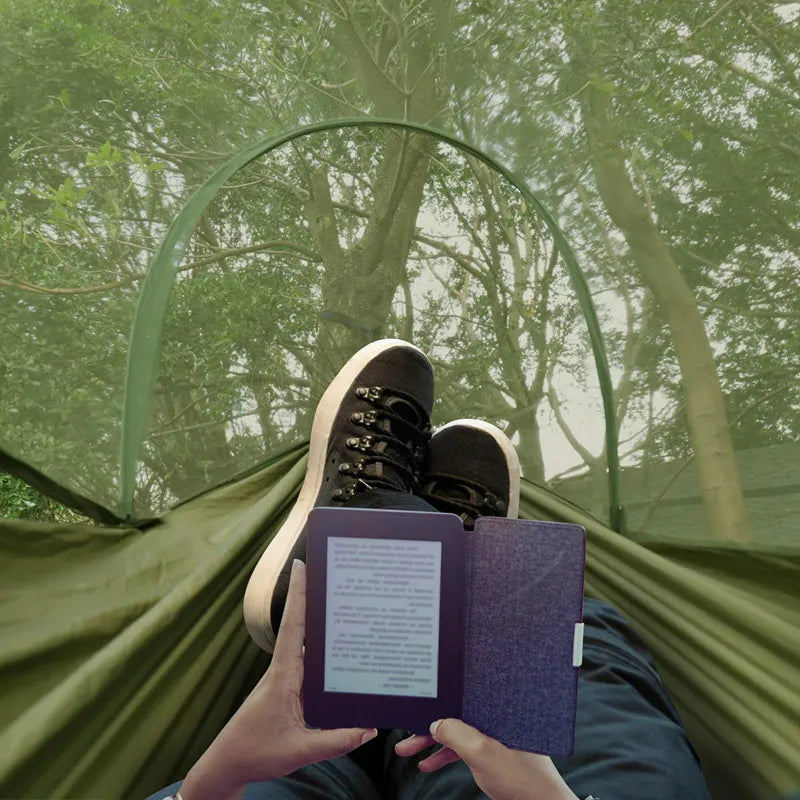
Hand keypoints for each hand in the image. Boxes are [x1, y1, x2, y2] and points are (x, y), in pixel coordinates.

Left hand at [181, 560, 376, 799]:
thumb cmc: (255, 752)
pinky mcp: (290, 692)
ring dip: (322, 627)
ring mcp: (286, 680)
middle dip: (315, 600)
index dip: (298, 595)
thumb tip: (370, 728)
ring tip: (346, 607)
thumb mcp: (299, 750)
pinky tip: (343, 656)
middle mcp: (284, 671)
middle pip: (302, 628)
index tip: (302, 564)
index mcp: (283, 675)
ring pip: (308, 647)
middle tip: (335, 575)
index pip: (292, 626)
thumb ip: (336, 741)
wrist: (227, 766)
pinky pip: (311, 668)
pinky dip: (325, 656)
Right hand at [395, 719, 578, 799]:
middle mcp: (493, 717)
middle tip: (404, 737)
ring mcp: (492, 735)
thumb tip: (435, 723)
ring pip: (455, 734)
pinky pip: (462, 748)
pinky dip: (445, 755)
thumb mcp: (482, 753)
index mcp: (494, 708)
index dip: (436, 705)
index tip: (415, 711)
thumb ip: (456, 734)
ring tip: (407, 751)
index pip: (459, 699)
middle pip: (453, 716)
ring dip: (432, 743)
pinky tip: (429, 764)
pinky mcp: (492, 752)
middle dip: (427, 727)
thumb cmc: (522, 777)